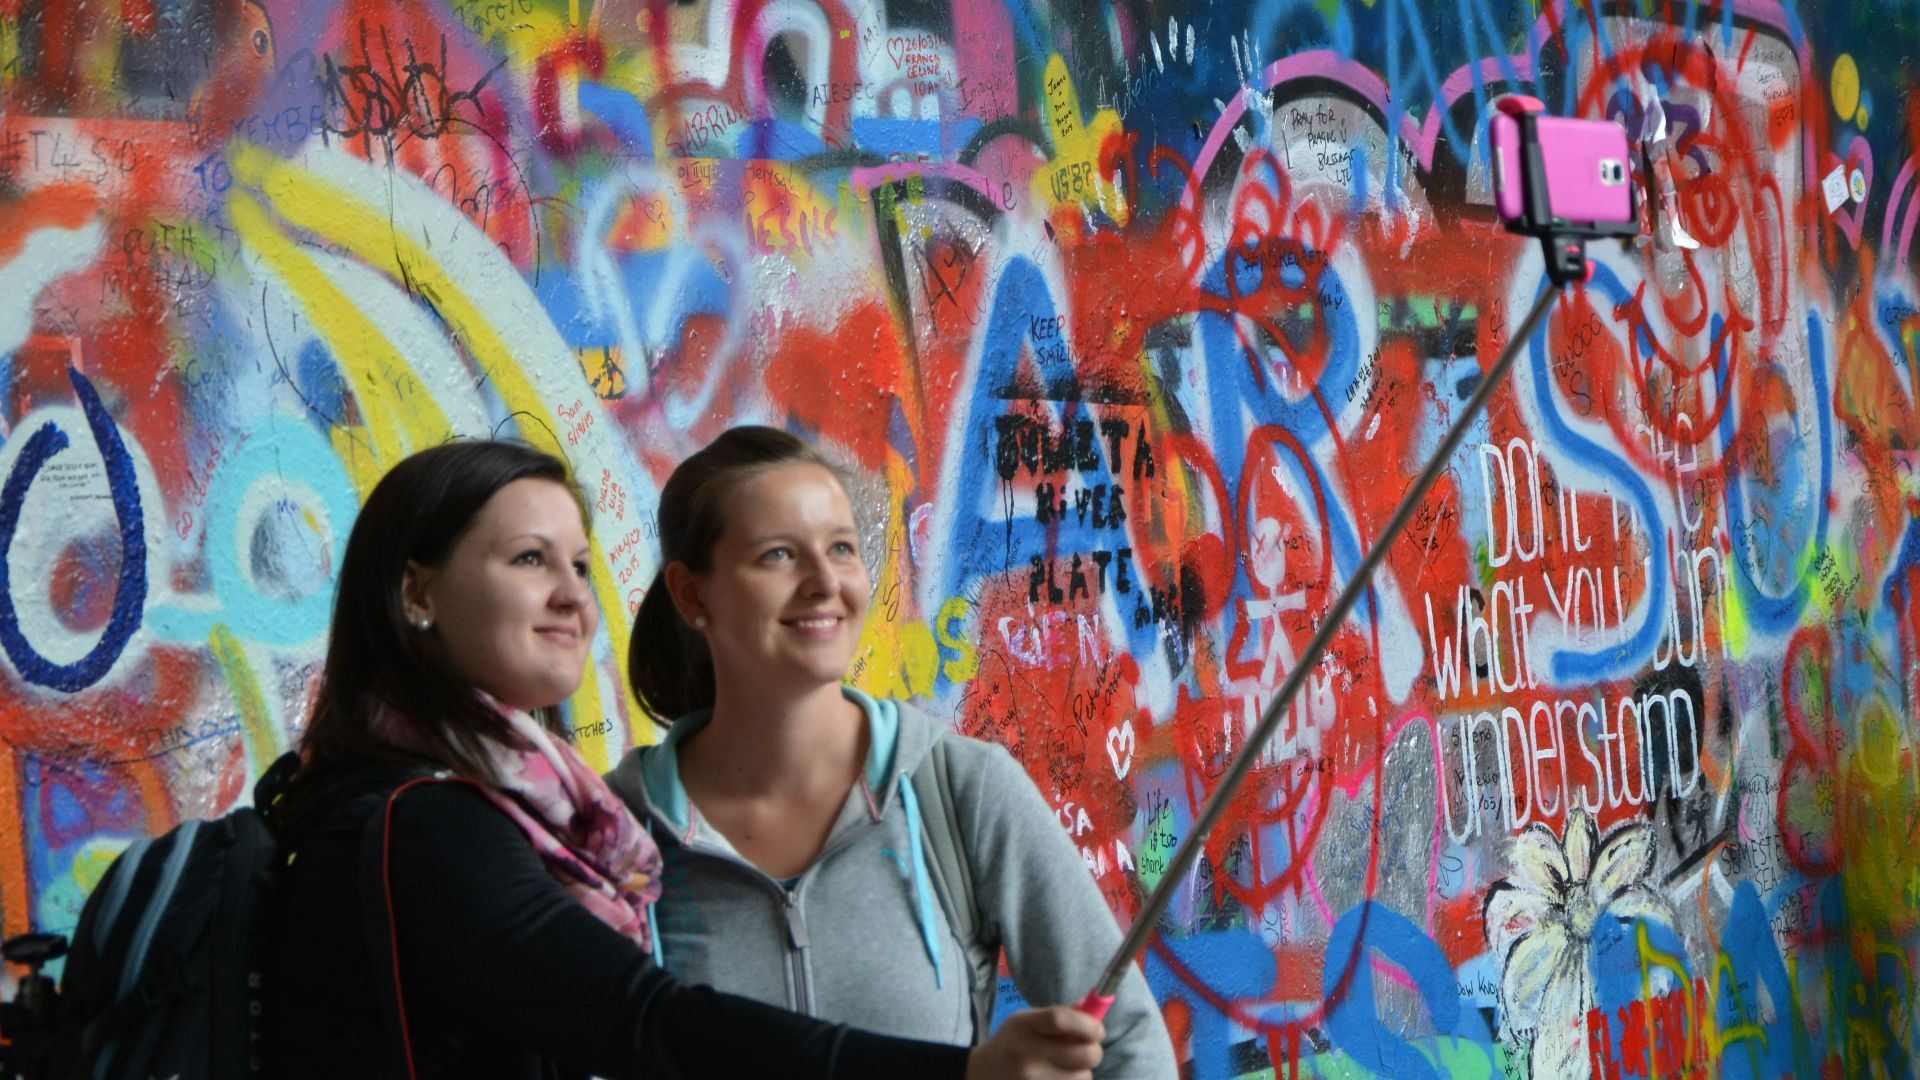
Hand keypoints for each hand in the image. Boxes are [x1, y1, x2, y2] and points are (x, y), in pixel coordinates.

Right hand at [965, 1006, 1103, 1079]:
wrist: (982, 1074)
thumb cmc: (1011, 1043)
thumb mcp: (1027, 1021)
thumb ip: (1058, 1015)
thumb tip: (1091, 1008)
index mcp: (1024, 1027)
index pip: (1061, 1020)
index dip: (1088, 1024)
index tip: (1097, 1029)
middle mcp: (1027, 1055)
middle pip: (1084, 1054)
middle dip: (1094, 1050)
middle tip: (1088, 1049)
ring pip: (1083, 1077)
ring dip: (1083, 1071)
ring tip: (1068, 1067)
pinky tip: (1059, 1077)